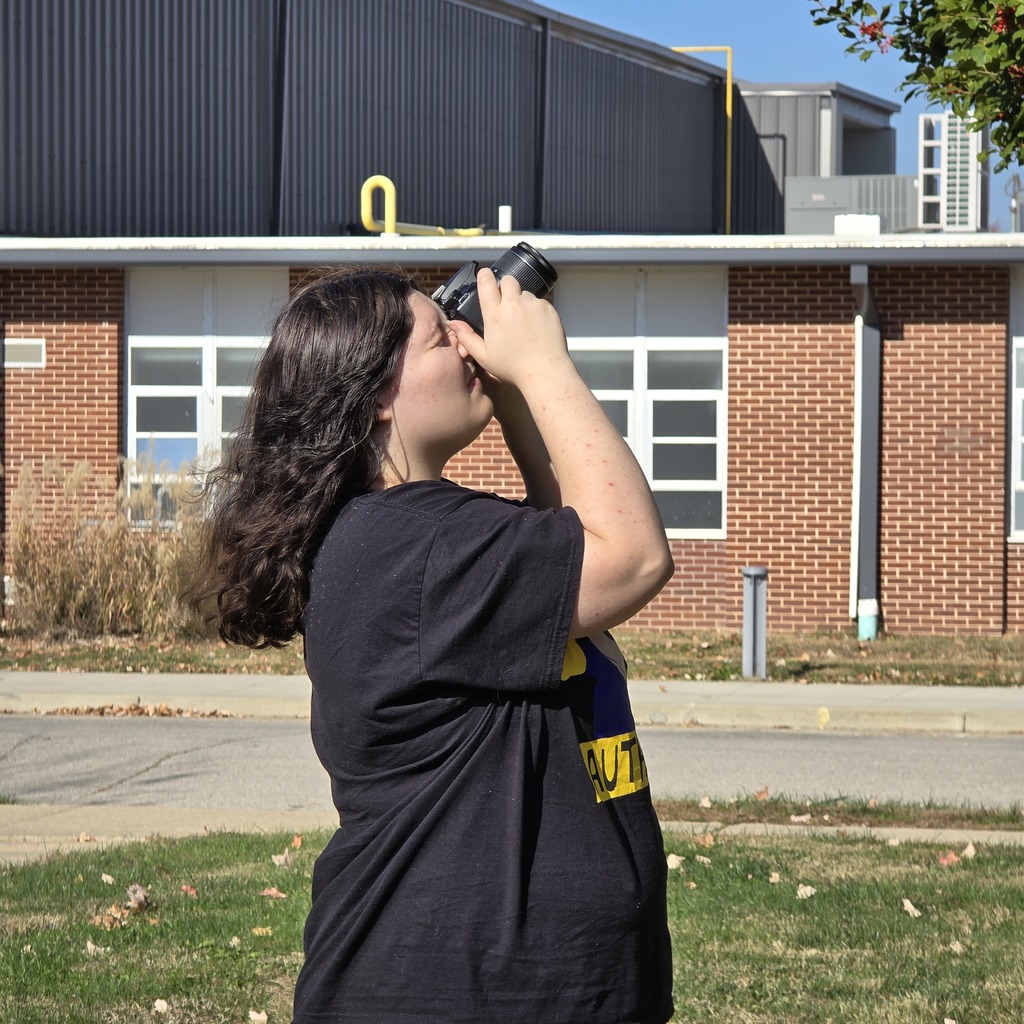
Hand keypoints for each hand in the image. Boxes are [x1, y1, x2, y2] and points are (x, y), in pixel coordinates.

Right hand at [451, 268, 570, 390]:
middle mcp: (513, 305)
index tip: (485, 275)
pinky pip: (539, 302)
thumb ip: (466, 338)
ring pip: (525, 293)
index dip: (485, 275)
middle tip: (506, 302)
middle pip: (508, 280)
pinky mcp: (548, 308)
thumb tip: (453, 324)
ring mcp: (532, 304)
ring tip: (523, 323)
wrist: (545, 371)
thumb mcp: (484, 356)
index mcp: (494, 315)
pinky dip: (536, 311)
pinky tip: (536, 328)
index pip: (487, 282)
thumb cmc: (513, 367)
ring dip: (522, 302)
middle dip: (505, 287)